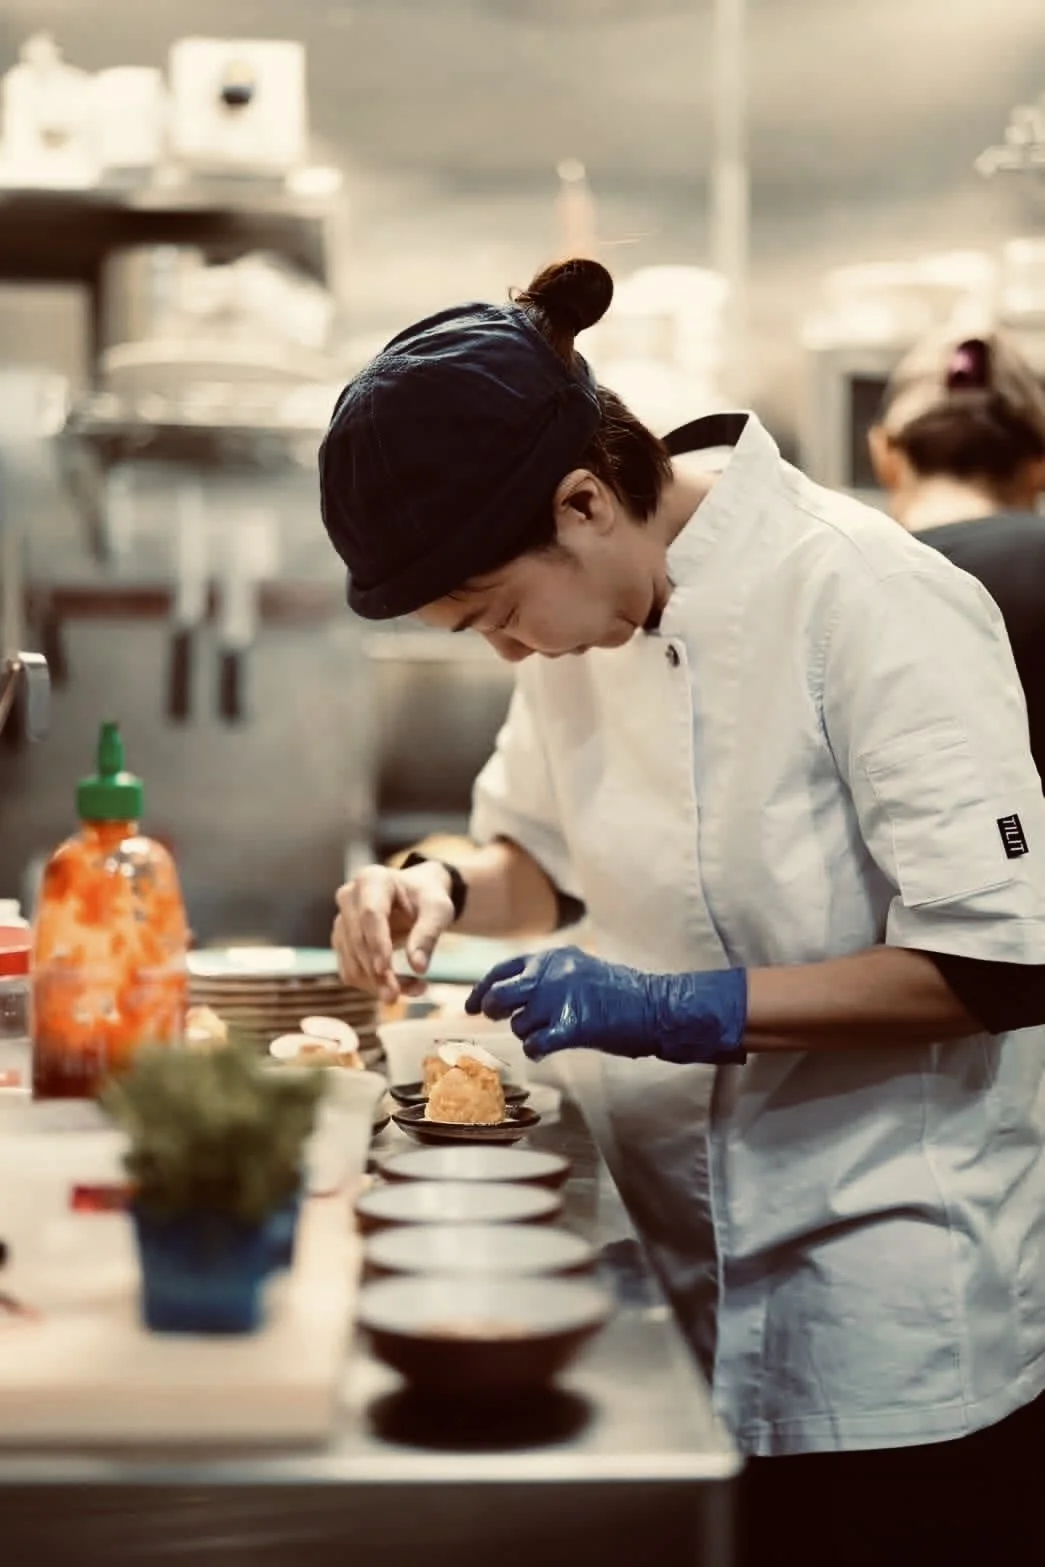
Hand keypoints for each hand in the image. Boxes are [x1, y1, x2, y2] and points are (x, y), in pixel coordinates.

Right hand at [332, 861, 455, 1003]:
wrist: (415, 898)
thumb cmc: (427, 898)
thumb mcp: (438, 909)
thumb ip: (429, 933)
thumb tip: (418, 967)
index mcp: (372, 879)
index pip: (370, 914)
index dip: (377, 943)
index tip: (385, 969)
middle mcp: (349, 897)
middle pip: (358, 940)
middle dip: (377, 972)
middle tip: (399, 995)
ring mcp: (341, 921)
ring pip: (351, 961)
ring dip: (378, 983)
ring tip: (416, 989)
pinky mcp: (341, 943)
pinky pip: (350, 971)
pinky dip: (373, 986)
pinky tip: (402, 988)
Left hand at [466, 945, 747, 1063]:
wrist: (656, 1006)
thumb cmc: (620, 992)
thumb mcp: (578, 969)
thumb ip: (546, 975)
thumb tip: (511, 994)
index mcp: (552, 957)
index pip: (501, 971)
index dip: (480, 990)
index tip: (470, 1006)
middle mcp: (551, 974)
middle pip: (499, 996)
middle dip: (494, 1012)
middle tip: (503, 1021)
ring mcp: (561, 999)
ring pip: (518, 1025)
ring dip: (527, 1034)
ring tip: (549, 1032)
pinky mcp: (573, 1026)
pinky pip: (536, 1044)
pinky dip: (537, 1050)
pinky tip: (547, 1048)